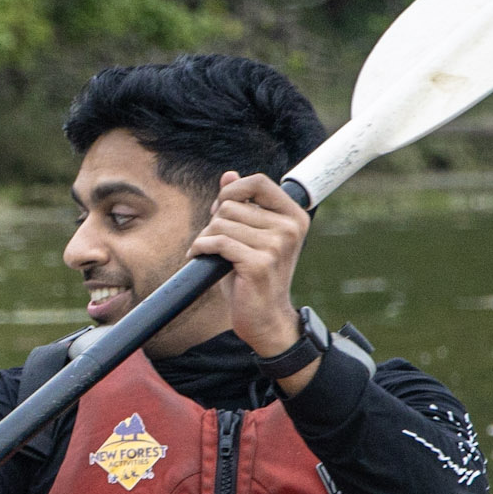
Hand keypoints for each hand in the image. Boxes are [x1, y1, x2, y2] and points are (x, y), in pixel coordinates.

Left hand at [187, 170, 309, 356]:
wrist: (264, 318)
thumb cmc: (253, 275)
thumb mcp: (250, 235)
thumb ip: (243, 205)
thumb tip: (229, 175)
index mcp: (293, 216)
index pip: (258, 182)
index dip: (232, 191)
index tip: (220, 208)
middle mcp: (290, 228)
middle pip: (231, 205)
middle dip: (213, 222)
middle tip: (215, 242)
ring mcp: (276, 245)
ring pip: (220, 223)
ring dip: (206, 238)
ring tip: (210, 253)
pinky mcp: (259, 263)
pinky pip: (217, 242)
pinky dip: (200, 248)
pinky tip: (199, 256)